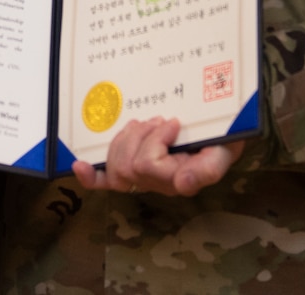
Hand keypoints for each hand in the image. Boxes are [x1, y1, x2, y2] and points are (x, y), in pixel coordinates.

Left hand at [73, 117, 245, 197]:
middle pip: (127, 167)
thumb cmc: (223, 138)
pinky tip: (79, 167)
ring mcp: (143, 178)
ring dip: (126, 139)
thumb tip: (182, 184)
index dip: (154, 140)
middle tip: (158, 120)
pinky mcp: (132, 170)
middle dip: (138, 137)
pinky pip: (107, 182)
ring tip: (145, 124)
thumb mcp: (224, 150)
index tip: (173, 122)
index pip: (148, 165)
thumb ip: (208, 169)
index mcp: (178, 180)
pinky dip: (92, 178)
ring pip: (116, 168)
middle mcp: (159, 184)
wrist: (221, 129)